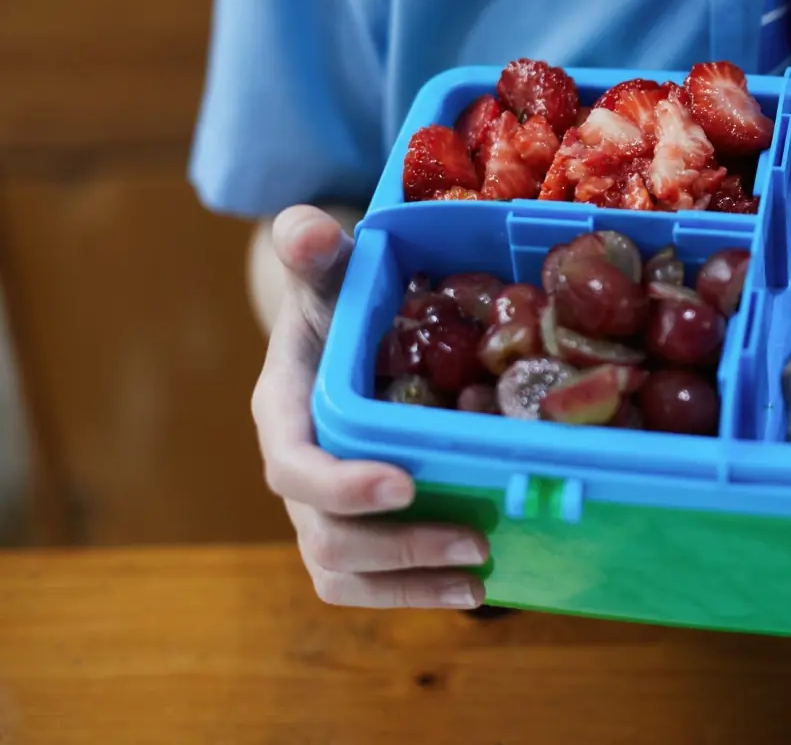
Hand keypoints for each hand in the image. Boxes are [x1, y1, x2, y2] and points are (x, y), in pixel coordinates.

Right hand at [250, 205, 488, 606]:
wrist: (341, 335)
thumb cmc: (340, 302)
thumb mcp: (331, 275)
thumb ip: (319, 254)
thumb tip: (304, 226)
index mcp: (283, 413)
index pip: (294, 465)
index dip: (341, 484)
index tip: (403, 483)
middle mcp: (298, 471)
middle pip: (325, 536)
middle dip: (397, 548)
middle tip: (474, 540)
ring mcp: (324, 508)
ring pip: (344, 573)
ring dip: (410, 586)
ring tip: (480, 579)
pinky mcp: (355, 528)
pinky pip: (368, 582)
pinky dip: (415, 592)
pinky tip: (476, 587)